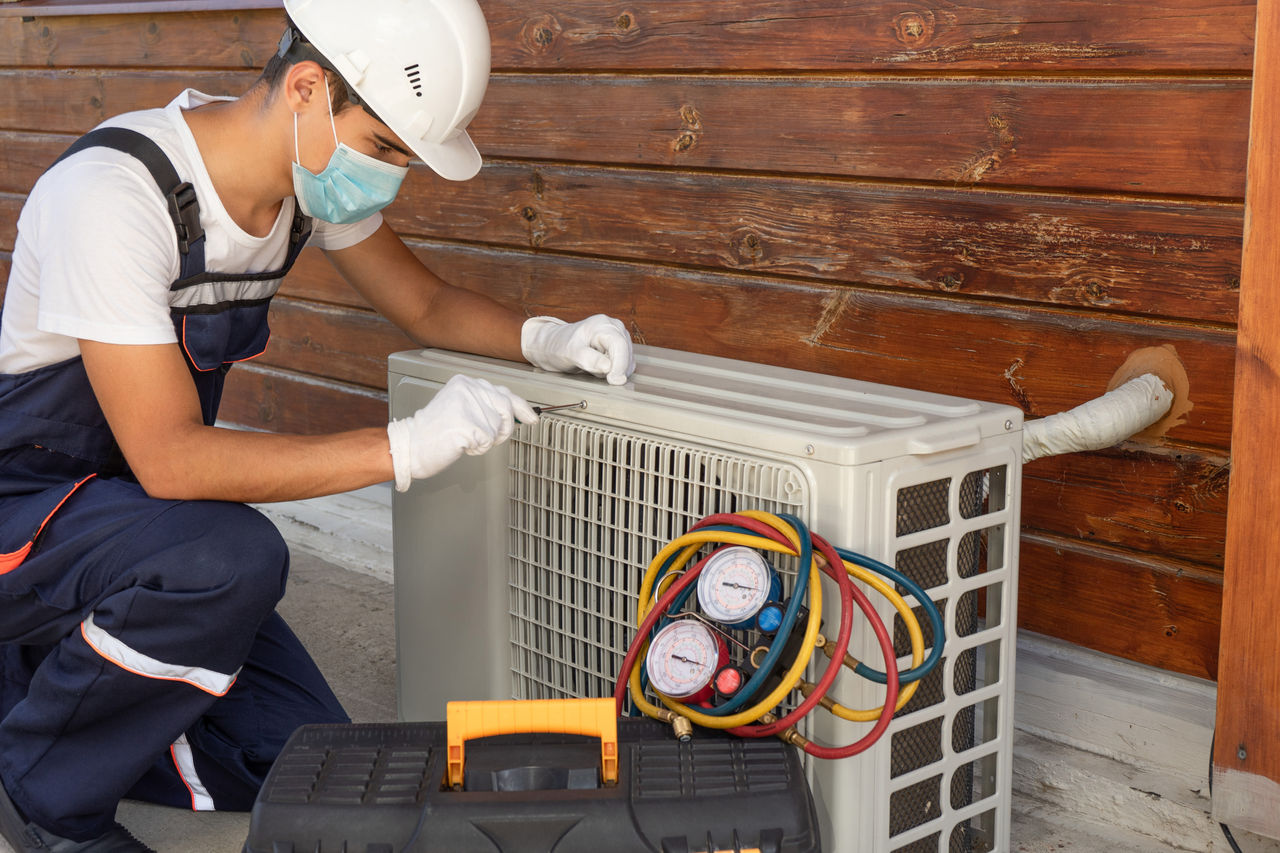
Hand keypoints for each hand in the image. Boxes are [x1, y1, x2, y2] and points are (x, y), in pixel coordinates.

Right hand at [386, 374, 537, 491]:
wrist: (411, 445)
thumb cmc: (435, 431)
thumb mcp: (461, 408)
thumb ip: (485, 406)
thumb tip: (515, 413)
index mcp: (466, 382)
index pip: (504, 392)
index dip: (521, 407)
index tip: (532, 417)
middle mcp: (468, 388)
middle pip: (506, 409)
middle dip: (503, 429)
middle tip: (487, 438)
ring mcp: (468, 405)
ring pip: (498, 427)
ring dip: (486, 440)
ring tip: (465, 438)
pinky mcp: (467, 423)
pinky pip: (488, 440)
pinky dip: (478, 448)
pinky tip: (461, 444)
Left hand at [521, 314, 634, 385]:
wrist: (554, 346)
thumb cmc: (560, 346)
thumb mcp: (570, 353)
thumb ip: (589, 359)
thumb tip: (608, 367)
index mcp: (603, 324)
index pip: (619, 345)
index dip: (620, 364)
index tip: (613, 380)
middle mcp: (614, 328)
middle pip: (626, 353)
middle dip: (615, 368)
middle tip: (595, 373)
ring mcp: (618, 337)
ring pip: (627, 360)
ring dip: (615, 370)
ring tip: (594, 367)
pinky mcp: (619, 348)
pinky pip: (625, 364)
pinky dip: (615, 371)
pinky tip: (600, 368)